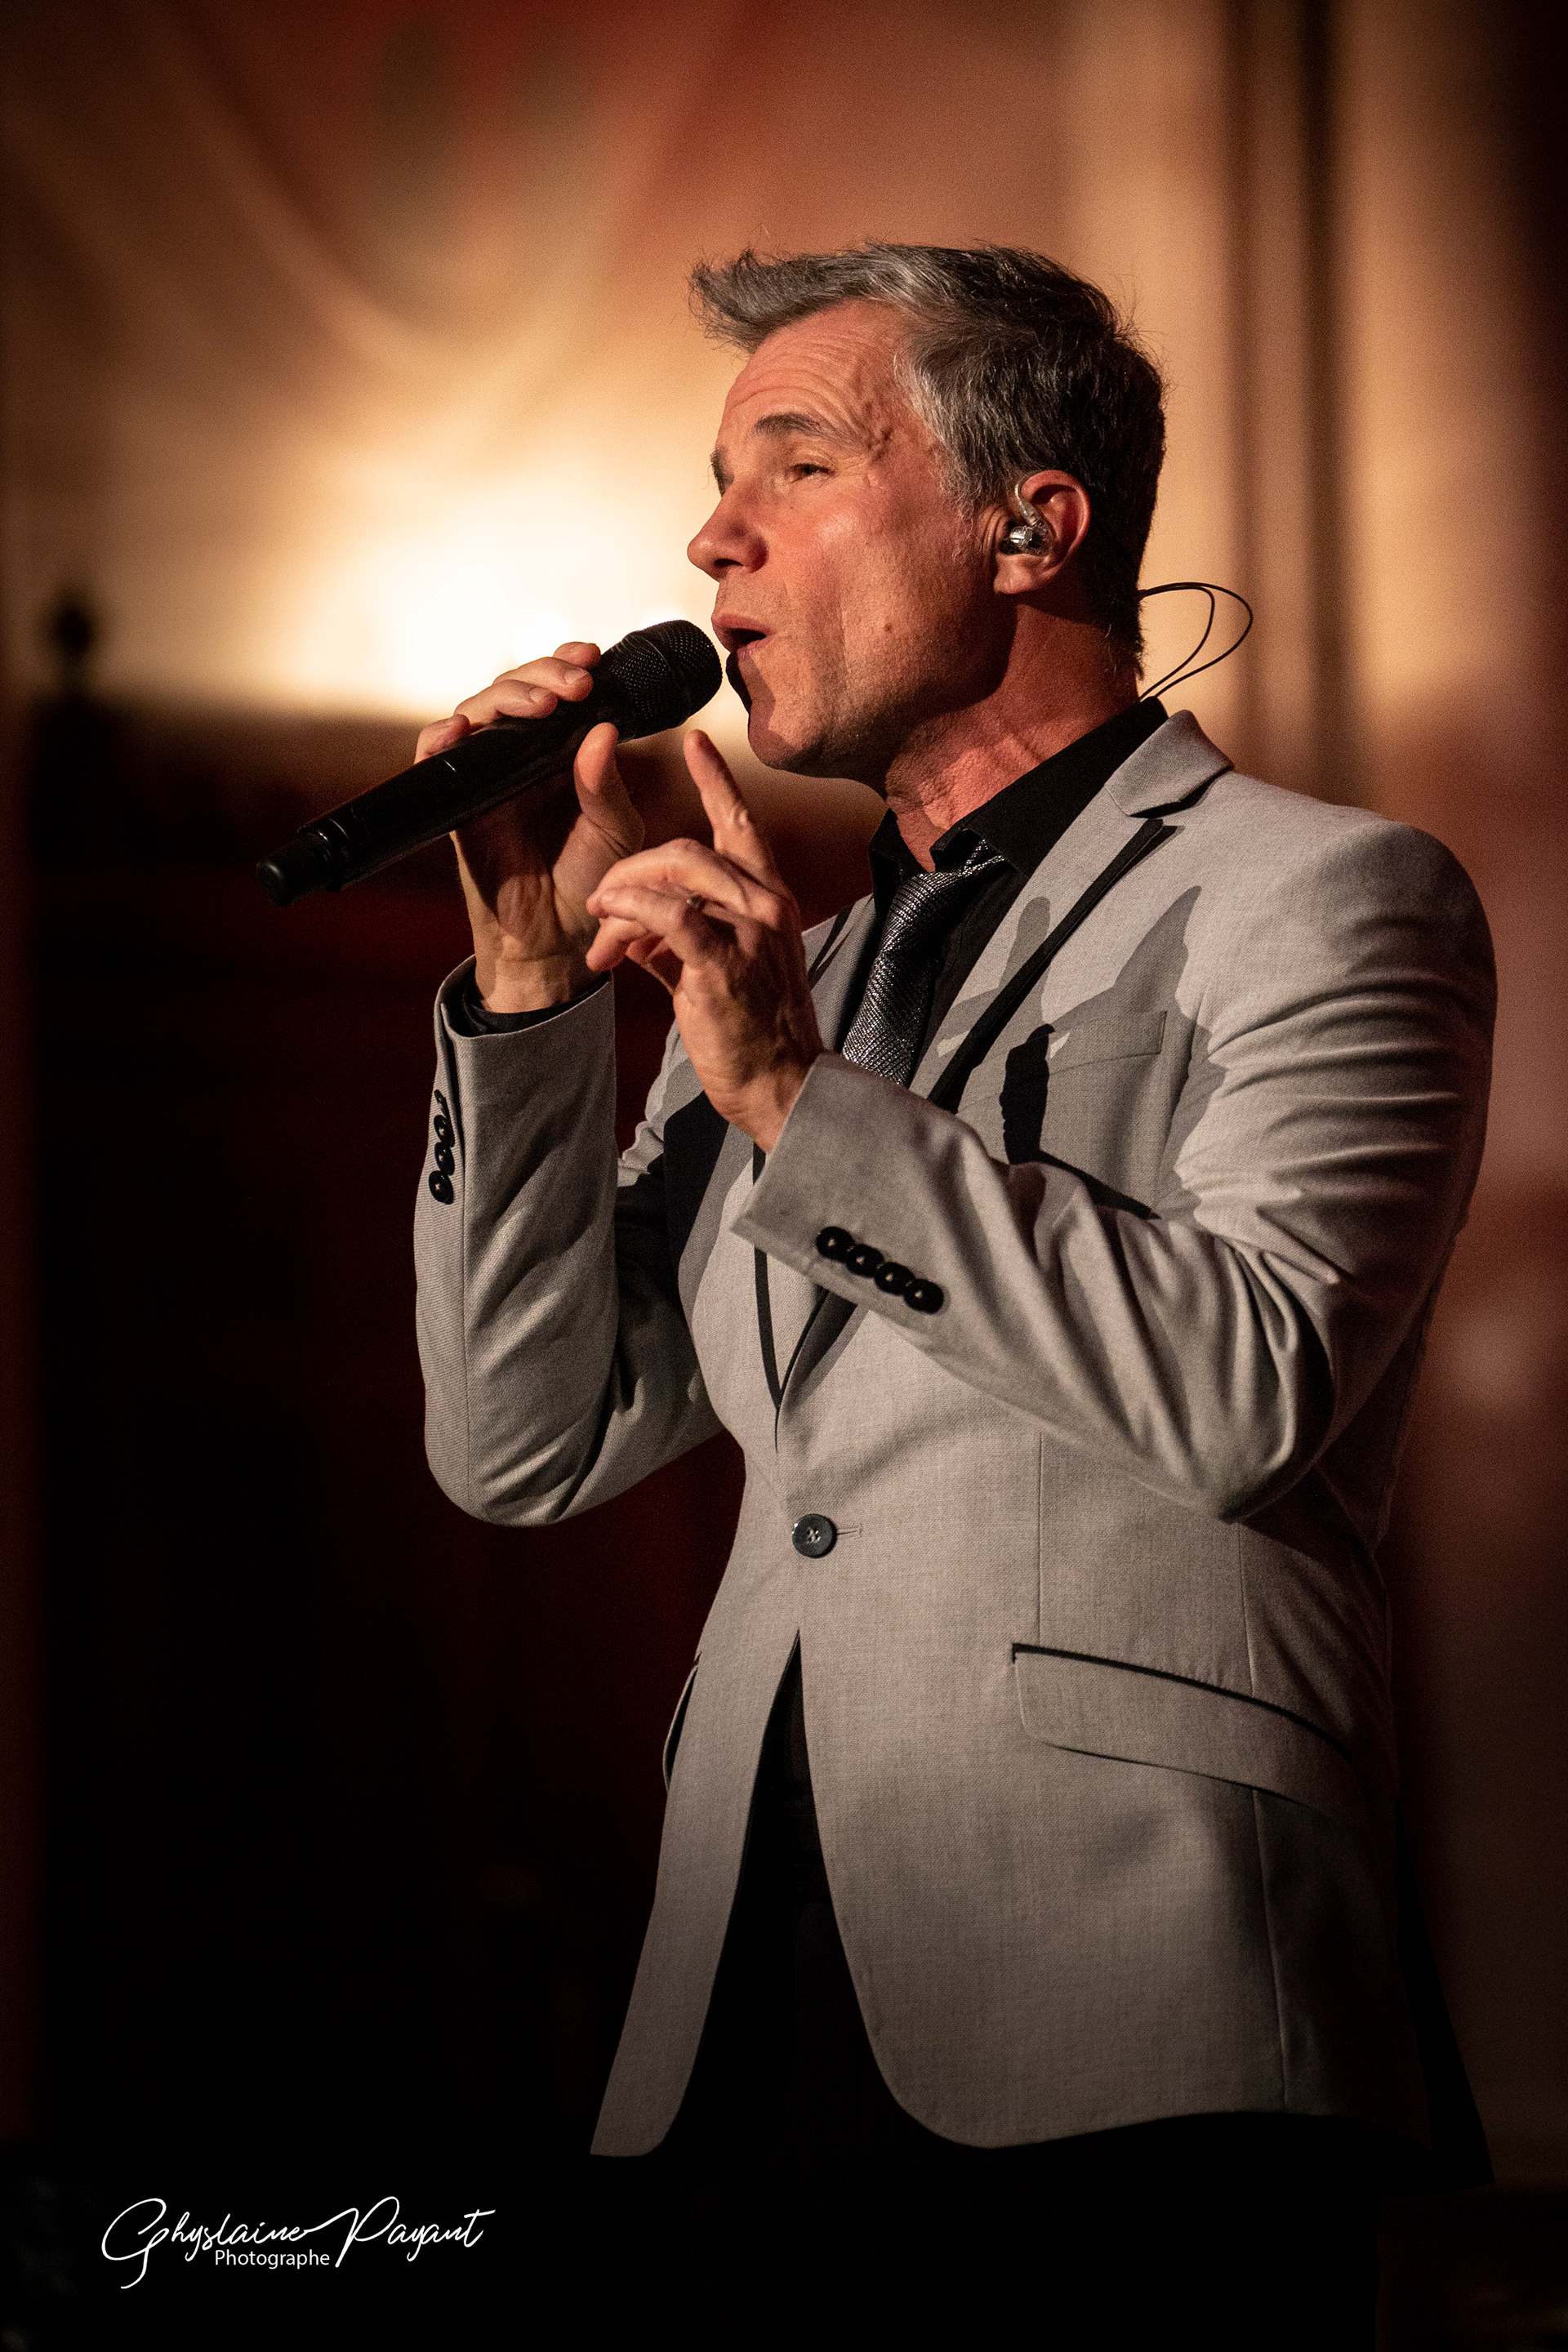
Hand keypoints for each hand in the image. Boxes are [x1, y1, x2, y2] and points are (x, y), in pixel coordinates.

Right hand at [416, 642, 644, 1011]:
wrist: (555, 941)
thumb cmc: (590, 884)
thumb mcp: (616, 830)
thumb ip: (608, 785)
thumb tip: (601, 730)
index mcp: (561, 751)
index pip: (556, 691)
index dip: (565, 664)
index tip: (592, 657)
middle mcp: (520, 755)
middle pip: (515, 690)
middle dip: (544, 675)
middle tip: (577, 683)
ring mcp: (486, 776)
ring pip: (478, 711)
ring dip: (506, 697)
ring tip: (541, 704)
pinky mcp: (457, 804)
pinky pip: (435, 760)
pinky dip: (440, 738)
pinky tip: (460, 730)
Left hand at [585, 732, 824, 1150]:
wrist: (779, 1085)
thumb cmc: (749, 1031)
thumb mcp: (713, 970)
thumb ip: (674, 937)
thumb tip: (631, 923)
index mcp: (767, 900)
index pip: (741, 825)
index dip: (716, 781)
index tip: (694, 742)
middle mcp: (764, 905)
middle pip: (688, 849)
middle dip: (630, 870)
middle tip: (600, 903)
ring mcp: (747, 932)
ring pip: (675, 873)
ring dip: (623, 892)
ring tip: (600, 931)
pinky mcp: (723, 963)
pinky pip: (669, 915)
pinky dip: (631, 911)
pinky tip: (609, 927)